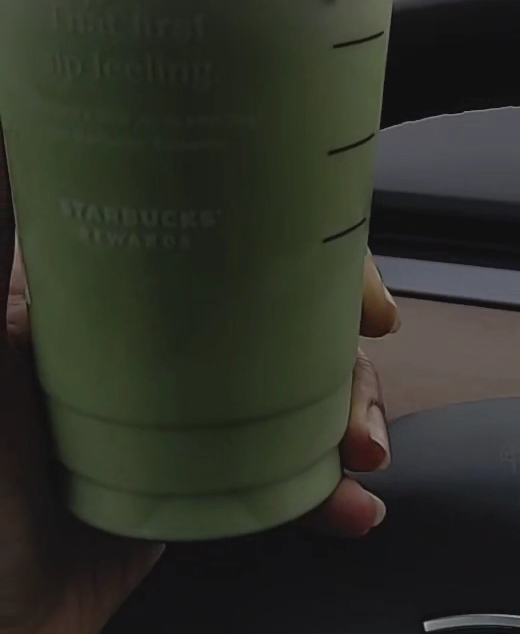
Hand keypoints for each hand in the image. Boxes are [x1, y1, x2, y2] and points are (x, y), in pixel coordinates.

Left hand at [0, 130, 397, 633]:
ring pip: (295, 396)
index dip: (298, 246)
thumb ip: (8, 230)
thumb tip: (13, 123)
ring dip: (349, 415)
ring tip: (361, 456)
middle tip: (370, 355)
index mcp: (104, 303)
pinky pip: (280, 482)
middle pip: (276, 315)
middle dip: (341, 334)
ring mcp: (177, 427)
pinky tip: (349, 510)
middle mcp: (150, 354)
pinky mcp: (192, 500)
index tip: (347, 274)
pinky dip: (324, 495)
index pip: (222, 242)